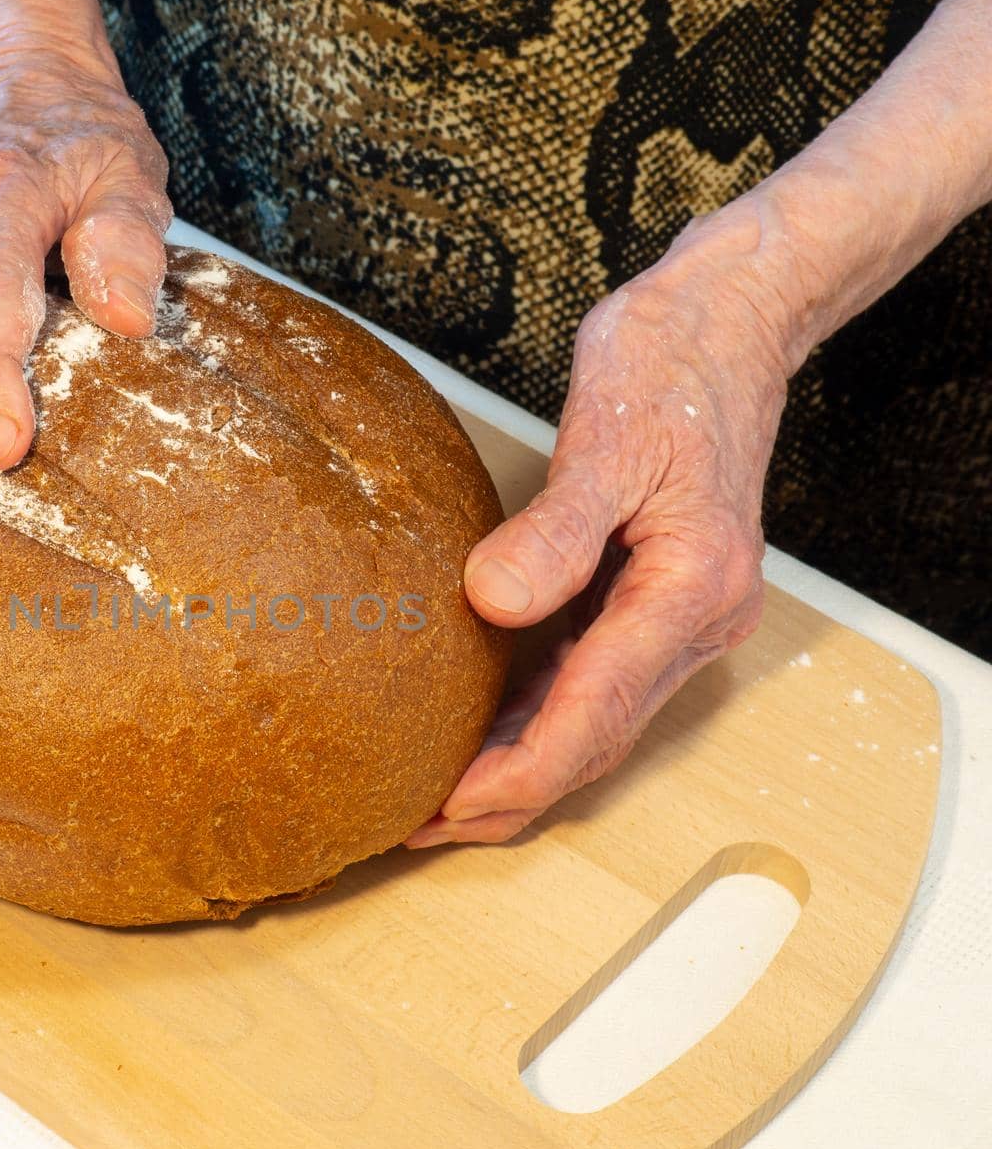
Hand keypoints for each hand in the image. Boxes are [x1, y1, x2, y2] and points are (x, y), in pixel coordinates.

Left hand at [408, 206, 793, 846]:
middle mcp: (695, 619)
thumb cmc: (670, 363)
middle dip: (511, 794)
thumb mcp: (608, 434)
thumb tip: (492, 601)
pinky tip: (484, 729)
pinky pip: (594, 682)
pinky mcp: (657, 599)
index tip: (446, 809)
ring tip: (439, 799)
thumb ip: (556, 530)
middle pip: (595, 740)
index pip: (593, 715)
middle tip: (421, 827)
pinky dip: (538, 717)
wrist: (727, 321)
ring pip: (595, 722)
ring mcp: (681, 615)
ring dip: (521, 766)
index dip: (517, 773)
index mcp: (690, 590)